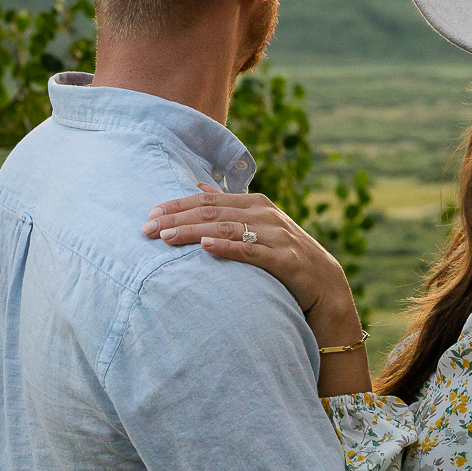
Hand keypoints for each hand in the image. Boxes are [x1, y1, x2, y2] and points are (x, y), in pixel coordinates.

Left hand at [142, 189, 359, 346]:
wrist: (324, 284)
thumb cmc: (284, 254)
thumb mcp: (258, 225)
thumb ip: (229, 206)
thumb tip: (198, 186)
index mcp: (256, 204)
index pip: (209, 200)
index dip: (178, 205)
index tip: (150, 214)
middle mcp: (265, 215)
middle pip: (213, 212)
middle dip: (177, 219)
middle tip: (146, 229)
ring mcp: (276, 236)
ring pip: (227, 229)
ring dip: (194, 232)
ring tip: (167, 238)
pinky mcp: (285, 260)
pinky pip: (252, 252)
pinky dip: (227, 247)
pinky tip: (206, 248)